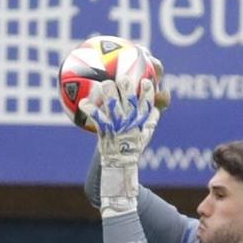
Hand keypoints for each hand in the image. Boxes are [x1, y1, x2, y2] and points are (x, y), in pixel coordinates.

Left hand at [85, 75, 156, 216]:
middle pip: (131, 100)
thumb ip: (153, 118)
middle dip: (127, 87)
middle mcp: (131, 121)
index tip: (146, 81)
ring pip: (114, 106)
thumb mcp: (147, 133)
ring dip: (108, 94)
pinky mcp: (105, 131)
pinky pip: (97, 117)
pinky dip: (90, 109)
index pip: (149, 103)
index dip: (149, 91)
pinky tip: (82, 102)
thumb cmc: (133, 147)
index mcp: (142, 121)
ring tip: (104, 84)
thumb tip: (159, 103)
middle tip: (123, 77)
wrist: (120, 165)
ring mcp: (118, 126)